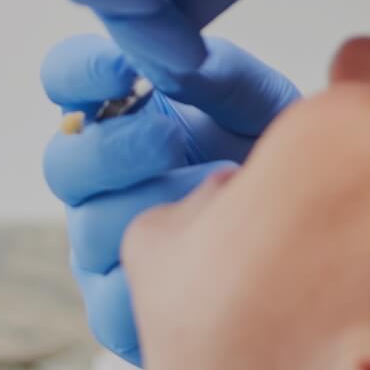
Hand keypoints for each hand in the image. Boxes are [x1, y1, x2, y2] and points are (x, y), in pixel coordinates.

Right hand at [40, 35, 300, 366]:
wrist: (307, 239)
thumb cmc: (273, 162)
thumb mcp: (262, 108)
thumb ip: (222, 78)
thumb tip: (178, 65)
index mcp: (121, 113)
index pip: (67, 79)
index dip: (83, 72)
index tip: (125, 70)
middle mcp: (100, 177)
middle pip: (63, 162)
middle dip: (114, 148)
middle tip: (171, 139)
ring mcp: (103, 241)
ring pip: (88, 226)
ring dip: (150, 210)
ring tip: (216, 203)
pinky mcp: (114, 304)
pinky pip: (107, 299)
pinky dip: (157, 282)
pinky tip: (207, 262)